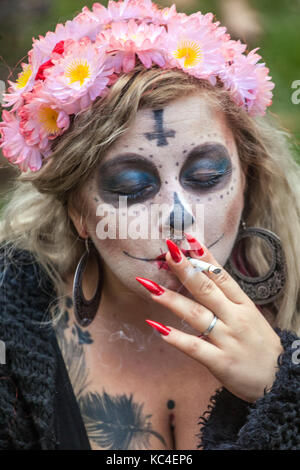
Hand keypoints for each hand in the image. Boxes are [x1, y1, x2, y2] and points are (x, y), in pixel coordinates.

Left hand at [137, 236, 283, 402]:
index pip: (221, 276)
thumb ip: (228, 300)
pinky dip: (176, 338)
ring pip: (196, 315)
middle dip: (185, 270)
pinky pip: (195, 348)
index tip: (188, 239)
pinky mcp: (221, 362)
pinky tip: (158, 328)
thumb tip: (204, 278)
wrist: (280, 381)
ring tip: (151, 287)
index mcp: (243, 305)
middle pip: (206, 290)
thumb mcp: (251, 317)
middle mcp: (235, 318)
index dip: (205, 257)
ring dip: (172, 300)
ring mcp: (228, 340)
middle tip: (167, 252)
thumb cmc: (261, 346)